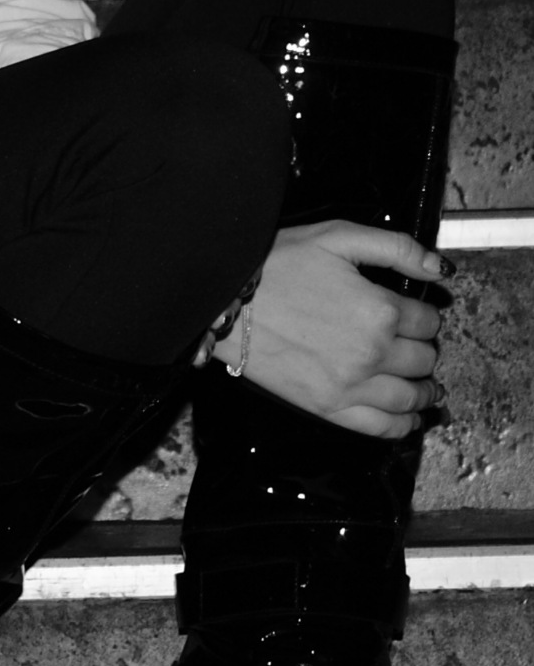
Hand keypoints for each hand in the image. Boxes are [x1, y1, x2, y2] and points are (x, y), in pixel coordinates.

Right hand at [213, 220, 445, 437]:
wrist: (226, 299)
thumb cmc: (278, 263)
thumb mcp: (338, 238)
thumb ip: (395, 248)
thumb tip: (439, 269)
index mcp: (379, 309)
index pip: (428, 320)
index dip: (426, 313)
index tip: (417, 311)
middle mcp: (372, 353)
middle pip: (424, 360)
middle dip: (425, 348)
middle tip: (414, 342)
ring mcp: (351, 386)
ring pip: (410, 398)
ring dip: (424, 390)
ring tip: (425, 384)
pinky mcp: (328, 408)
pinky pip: (380, 427)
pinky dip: (403, 424)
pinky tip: (408, 416)